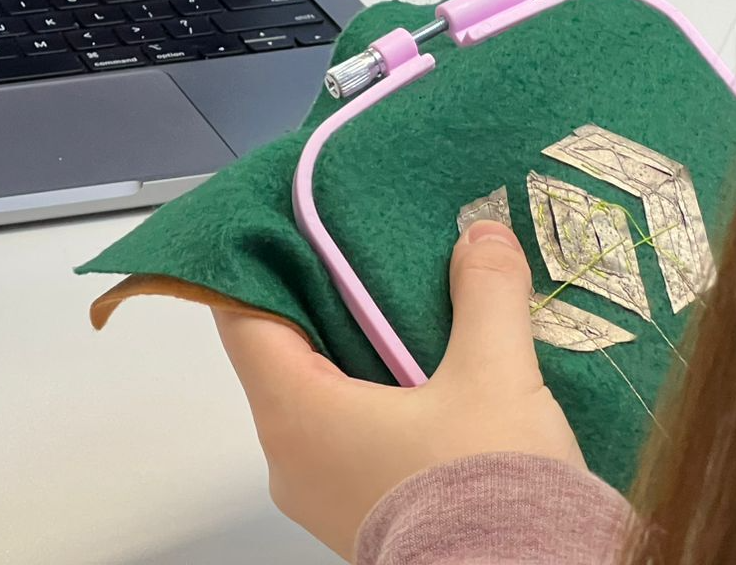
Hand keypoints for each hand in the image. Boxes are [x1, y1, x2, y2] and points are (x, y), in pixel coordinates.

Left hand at [214, 221, 585, 560]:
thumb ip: (485, 293)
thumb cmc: (488, 498)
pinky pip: (349, 434)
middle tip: (366, 249)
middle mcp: (292, 459)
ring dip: (358, 350)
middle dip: (323, 298)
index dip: (257, 261)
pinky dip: (378, 395)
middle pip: (280, 353)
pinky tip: (433, 373)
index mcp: (296, 415)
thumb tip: (481, 238)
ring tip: (411, 305)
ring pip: (319, 395)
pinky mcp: (362, 513)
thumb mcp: (496, 376)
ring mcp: (323, 494)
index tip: (288, 221)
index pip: (239, 317)